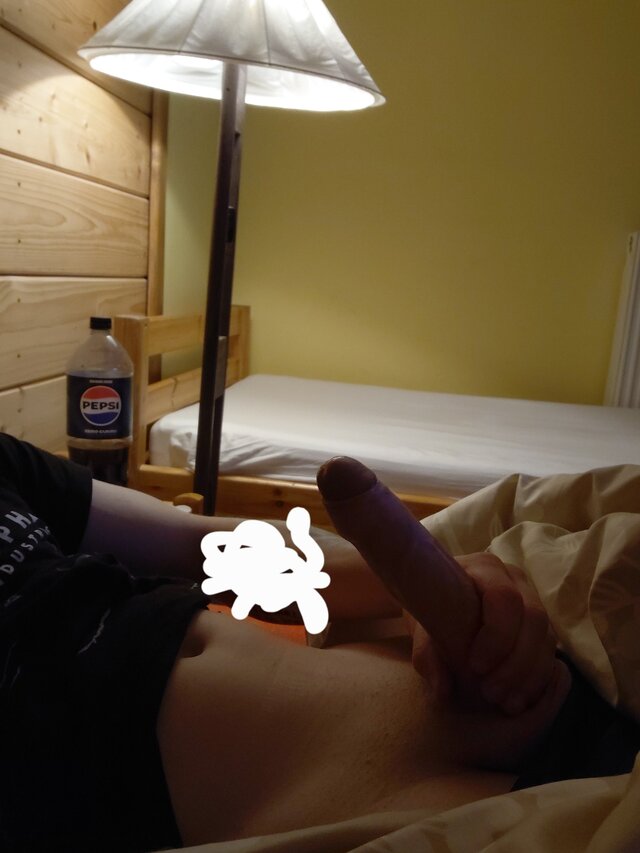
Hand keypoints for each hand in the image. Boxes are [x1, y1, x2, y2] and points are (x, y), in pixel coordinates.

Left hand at [408, 552, 561, 715]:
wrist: (438, 600)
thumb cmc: (431, 605)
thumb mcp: (421, 624)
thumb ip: (427, 653)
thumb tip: (443, 690)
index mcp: (485, 568)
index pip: (505, 598)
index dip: (497, 635)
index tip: (475, 666)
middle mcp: (516, 581)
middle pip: (535, 618)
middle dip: (516, 662)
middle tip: (490, 693)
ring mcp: (532, 601)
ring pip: (546, 639)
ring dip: (529, 676)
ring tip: (504, 702)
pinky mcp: (539, 627)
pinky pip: (550, 653)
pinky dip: (536, 681)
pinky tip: (518, 701)